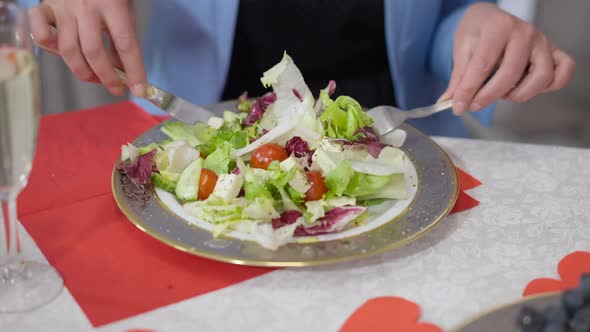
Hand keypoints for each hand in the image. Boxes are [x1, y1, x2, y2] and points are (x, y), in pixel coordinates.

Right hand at [29, 0, 146, 96]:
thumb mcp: (124, 9)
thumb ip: (123, 37)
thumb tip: (123, 70)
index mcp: (112, 4)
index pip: (126, 44)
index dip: (134, 71)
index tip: (140, 90)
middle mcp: (85, 6)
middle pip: (94, 51)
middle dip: (107, 77)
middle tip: (116, 88)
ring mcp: (62, 7)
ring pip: (68, 50)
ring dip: (83, 72)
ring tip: (95, 78)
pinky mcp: (44, 7)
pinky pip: (40, 34)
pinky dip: (49, 49)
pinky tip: (63, 54)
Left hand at [440, 3, 574, 114]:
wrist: (490, 18)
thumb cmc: (478, 32)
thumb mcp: (462, 49)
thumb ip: (458, 78)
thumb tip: (450, 102)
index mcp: (498, 27)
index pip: (482, 65)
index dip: (468, 90)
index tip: (458, 106)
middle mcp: (524, 32)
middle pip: (511, 74)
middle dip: (489, 96)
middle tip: (474, 104)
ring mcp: (542, 42)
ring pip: (542, 77)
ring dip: (520, 93)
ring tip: (503, 93)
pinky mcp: (553, 52)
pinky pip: (562, 73)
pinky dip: (549, 86)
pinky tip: (527, 88)